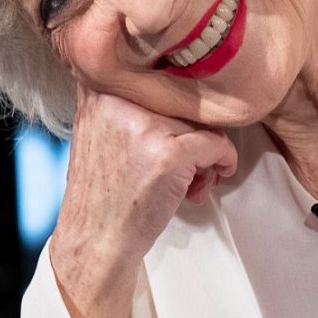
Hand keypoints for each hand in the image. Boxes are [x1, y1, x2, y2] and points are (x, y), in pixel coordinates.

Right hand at [56, 80, 238, 264]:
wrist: (94, 240)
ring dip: (204, 152)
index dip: (172, 103)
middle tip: (185, 163)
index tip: (174, 127)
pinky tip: (212, 177)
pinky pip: (215, 143)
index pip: (155, 78)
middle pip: (179, 101)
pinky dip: (223, 160)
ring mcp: (145, 126)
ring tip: (190, 180)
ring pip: (198, 122)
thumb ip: (122, 103)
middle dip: (188, 132)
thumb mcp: (96, 131)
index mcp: (99, 90)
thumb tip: (173, 88)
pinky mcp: (169, 152)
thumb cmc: (101, 192)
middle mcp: (118, 101)